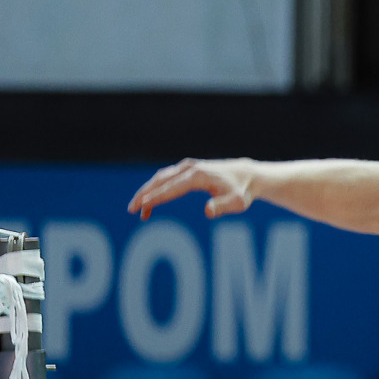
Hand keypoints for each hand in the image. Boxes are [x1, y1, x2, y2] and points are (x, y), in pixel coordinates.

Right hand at [127, 157, 255, 218]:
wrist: (247, 175)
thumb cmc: (242, 191)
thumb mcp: (237, 202)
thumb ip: (222, 207)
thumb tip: (207, 211)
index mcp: (198, 176)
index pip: (172, 187)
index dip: (156, 197)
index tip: (142, 206)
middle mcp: (189, 168)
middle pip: (160, 180)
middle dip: (144, 194)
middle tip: (131, 209)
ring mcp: (187, 167)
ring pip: (160, 178)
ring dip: (147, 192)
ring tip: (139, 211)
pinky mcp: (187, 169)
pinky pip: (166, 178)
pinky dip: (156, 188)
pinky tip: (151, 202)